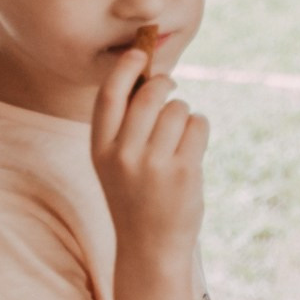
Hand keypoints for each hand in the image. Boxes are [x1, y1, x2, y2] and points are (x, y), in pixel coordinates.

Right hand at [90, 44, 206, 261]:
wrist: (150, 245)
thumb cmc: (136, 196)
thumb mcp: (115, 163)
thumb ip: (125, 128)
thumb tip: (151, 79)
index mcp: (100, 149)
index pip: (108, 96)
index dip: (124, 69)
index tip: (138, 54)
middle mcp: (123, 154)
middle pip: (149, 96)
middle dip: (164, 85)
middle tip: (170, 87)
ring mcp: (154, 164)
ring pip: (178, 109)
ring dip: (184, 113)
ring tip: (179, 135)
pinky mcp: (183, 172)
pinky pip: (198, 125)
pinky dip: (200, 127)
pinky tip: (193, 145)